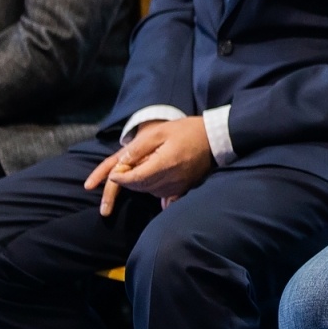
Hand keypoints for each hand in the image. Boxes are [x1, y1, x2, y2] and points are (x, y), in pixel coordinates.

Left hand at [84, 116, 213, 213]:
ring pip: (150, 192)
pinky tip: (153, 183)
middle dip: (127, 182)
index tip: (112, 175)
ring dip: (139, 185)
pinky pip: (164, 197)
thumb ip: (138, 149)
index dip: (120, 179)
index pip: (134, 178)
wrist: (215, 138)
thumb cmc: (186, 131)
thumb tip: (121, 164)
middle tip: (118, 173)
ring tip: (137, 172)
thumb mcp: (160, 132)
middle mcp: (171, 179)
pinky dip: (154, 191)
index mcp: (164, 163)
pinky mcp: (185, 189)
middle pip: (140, 187)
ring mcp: (179, 186)